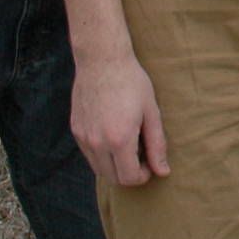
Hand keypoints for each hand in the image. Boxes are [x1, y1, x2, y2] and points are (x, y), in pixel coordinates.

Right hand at [72, 51, 169, 186]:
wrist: (102, 60)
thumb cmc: (132, 83)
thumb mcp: (151, 112)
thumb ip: (157, 145)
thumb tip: (163, 171)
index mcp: (119, 140)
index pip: (128, 178)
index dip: (143, 176)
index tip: (150, 164)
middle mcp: (97, 143)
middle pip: (112, 178)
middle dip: (129, 173)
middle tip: (142, 155)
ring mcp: (83, 137)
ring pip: (98, 168)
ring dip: (114, 165)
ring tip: (128, 144)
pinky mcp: (75, 130)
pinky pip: (89, 154)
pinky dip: (102, 154)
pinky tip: (113, 134)